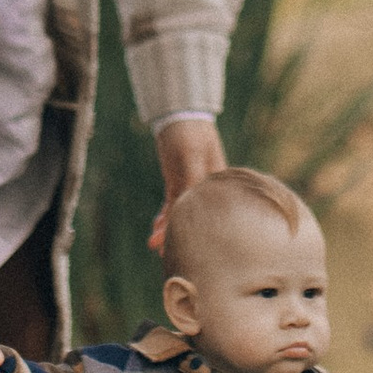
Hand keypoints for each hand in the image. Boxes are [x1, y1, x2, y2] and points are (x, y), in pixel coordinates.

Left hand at [148, 117, 225, 254]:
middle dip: (181, 237)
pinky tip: (156, 228)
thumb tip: (183, 214)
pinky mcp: (180, 183)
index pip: (209, 217)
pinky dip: (165, 217)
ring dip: (169, 229)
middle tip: (167, 256)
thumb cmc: (190, 136)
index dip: (199, 234)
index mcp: (216, 187)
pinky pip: (173, 205)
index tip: (188, 251)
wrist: (180, 117)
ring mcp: (193, 187)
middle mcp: (207, 190)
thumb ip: (190, 185)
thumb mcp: (191, 159)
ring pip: (182, 214)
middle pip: (196, 219)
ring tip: (156, 246)